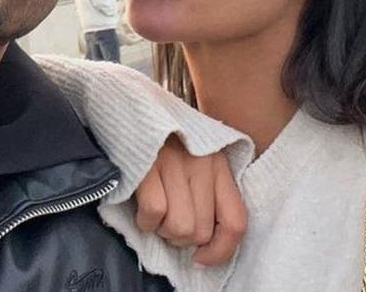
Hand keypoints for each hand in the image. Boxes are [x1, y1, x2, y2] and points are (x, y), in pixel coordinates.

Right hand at [133, 136, 246, 265]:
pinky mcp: (149, 166)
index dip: (220, 251)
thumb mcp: (197, 161)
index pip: (235, 222)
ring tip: (154, 214)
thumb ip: (208, 192)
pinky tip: (140, 209)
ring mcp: (176, 164)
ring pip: (180, 227)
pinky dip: (145, 221)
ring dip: (162, 230)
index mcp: (220, 167)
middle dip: (180, 238)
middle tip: (167, 221)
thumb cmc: (163, 143)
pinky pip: (155, 213)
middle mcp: (203, 165)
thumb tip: (205, 240)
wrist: (130, 108)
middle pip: (201, 231)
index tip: (201, 258)